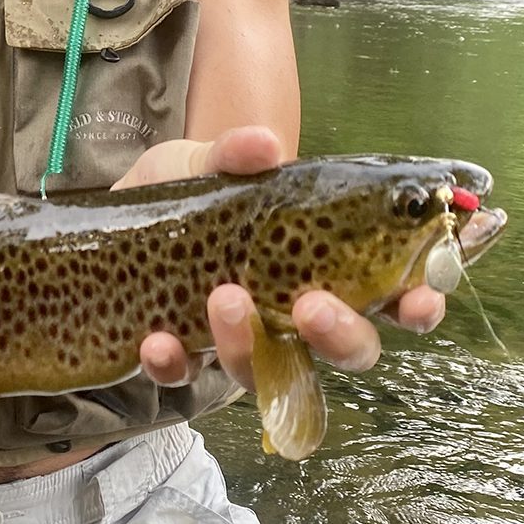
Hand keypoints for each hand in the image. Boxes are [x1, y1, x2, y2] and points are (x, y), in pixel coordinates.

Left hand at [122, 127, 446, 389]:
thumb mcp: (201, 162)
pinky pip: (187, 379)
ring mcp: (240, 341)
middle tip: (314, 307)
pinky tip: (157, 341)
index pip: (391, 292)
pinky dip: (174, 363)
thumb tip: (266, 144)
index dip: (418, 301)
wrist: (102, 226)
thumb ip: (233, 153)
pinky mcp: (183, 357)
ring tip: (224, 297)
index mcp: (320, 263)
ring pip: (268, 374)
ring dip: (250, 344)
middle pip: (348, 348)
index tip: (421, 301)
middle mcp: (291, 312)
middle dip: (342, 336)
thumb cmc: (178, 197)